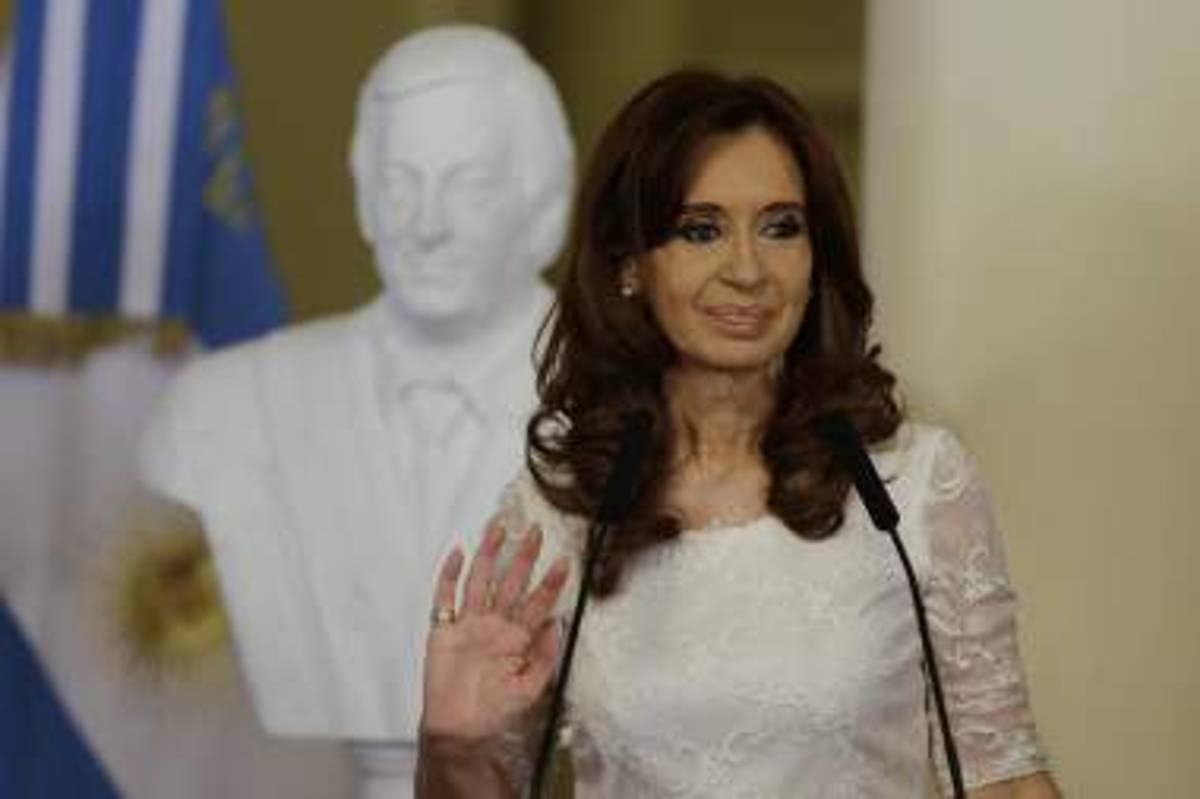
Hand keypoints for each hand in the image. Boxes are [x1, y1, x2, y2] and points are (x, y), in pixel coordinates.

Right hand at [421, 521, 569, 745]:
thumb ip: (545, 655)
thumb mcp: (530, 688)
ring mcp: (470, 624)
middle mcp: (495, 625)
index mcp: (518, 638)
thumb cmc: (495, 713)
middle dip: (523, 556)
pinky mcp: (444, 630)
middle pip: (511, 582)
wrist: (460, 729)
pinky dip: (450, 574)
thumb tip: (558, 621)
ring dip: (488, 553)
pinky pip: (445, 596)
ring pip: (481, 580)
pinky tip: (459, 553)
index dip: (551, 582)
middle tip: (534, 530)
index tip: (565, 560)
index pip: (538, 602)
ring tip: (498, 527)